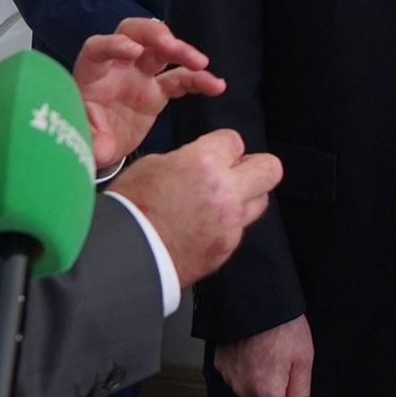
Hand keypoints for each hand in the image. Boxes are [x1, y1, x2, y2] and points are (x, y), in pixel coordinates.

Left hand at [73, 17, 225, 166]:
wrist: (101, 146)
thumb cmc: (86, 135)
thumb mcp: (82, 138)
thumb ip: (90, 141)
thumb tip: (102, 148)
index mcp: (92, 73)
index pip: (99, 47)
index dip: (115, 44)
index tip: (133, 51)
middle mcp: (117, 66)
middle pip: (134, 33)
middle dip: (154, 35)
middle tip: (171, 46)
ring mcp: (139, 75)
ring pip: (162, 50)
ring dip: (182, 51)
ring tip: (201, 63)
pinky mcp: (157, 90)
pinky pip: (180, 78)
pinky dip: (198, 80)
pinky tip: (216, 85)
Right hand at [108, 128, 278, 286]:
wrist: (125, 256)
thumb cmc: (131, 209)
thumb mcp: (152, 165)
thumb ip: (185, 158)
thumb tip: (198, 161)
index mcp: (205, 162)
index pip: (235, 140)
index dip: (223, 146)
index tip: (216, 152)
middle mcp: (226, 191)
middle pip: (270, 168)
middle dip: (255, 166)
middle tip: (237, 171)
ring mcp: (230, 222)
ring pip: (261, 200)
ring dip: (246, 196)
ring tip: (222, 200)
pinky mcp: (227, 247)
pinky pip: (240, 228)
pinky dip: (228, 223)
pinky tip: (206, 225)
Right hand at [215, 314, 313, 396]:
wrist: (255, 296)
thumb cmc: (282, 323)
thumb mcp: (303, 359)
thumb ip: (299, 395)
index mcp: (266, 390)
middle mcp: (243, 388)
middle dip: (274, 390)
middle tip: (283, 362)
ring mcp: (229, 375)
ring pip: (249, 388)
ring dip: (259, 376)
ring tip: (269, 349)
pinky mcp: (220, 362)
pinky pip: (237, 373)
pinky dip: (246, 365)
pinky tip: (254, 346)